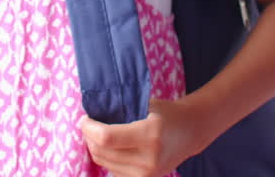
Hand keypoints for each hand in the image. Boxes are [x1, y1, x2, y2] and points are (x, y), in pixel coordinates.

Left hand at [79, 99, 202, 176]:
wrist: (190, 132)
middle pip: (102, 152)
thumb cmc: (165, 113)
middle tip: (88, 124)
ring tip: (97, 134)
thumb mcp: (146, 104)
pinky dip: (107, 158)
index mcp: (150, 134)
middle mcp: (149, 159)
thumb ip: (121, 109)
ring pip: (104, 163)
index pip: (106, 137)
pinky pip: (113, 171)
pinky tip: (111, 146)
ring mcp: (147, 174)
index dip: (89, 128)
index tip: (85, 118)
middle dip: (88, 137)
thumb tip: (91, 112)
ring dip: (95, 148)